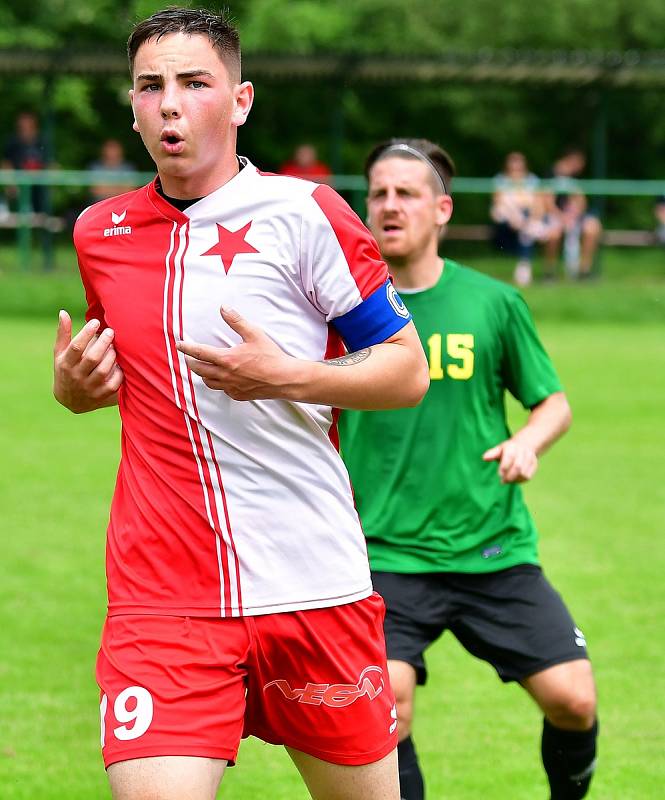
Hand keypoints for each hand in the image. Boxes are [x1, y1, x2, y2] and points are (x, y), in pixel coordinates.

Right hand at [53, 310, 123, 412]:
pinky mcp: (101, 396)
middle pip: (92, 358)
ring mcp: (89, 387)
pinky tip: (120, 362)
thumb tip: (63, 312)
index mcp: (65, 364)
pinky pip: (114, 383)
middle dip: (104, 342)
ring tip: (114, 346)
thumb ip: (63, 334)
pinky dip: (119, 371)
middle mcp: (76, 377)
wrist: (70, 400)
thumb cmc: (66, 369)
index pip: (76, 347)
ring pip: (104, 370)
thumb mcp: (60, 354)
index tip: (95, 322)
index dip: (87, 333)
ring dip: (112, 355)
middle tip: (110, 331)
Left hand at [175, 307, 303, 400]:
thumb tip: (224, 308)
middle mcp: (225, 375)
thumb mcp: (254, 334)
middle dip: (191, 362)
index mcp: (227, 359)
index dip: (186, 348)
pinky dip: (218, 383)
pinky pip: (222, 390)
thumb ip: (236, 321)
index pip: (199, 353)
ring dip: (203, 374)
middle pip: (199, 370)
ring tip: (203, 368)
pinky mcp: (238, 395)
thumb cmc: (271, 357)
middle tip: (189, 357)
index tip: (179, 345)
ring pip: (208, 382)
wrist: (284, 379)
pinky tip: (223, 378)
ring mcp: (231, 387)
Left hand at [482, 438, 537, 483]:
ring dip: (514, 479)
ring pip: (523, 473)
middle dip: (509, 476)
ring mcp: (530, 458)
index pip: (510, 457)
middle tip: (503, 481)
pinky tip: (514, 479)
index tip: (500, 475)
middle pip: (518, 467)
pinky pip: (528, 476)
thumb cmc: (507, 450)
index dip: (504, 467)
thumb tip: (484, 458)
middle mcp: (523, 451)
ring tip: (508, 480)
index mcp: (512, 446)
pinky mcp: (534, 465)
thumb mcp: (499, 449)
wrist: (524, 445)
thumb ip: (492, 454)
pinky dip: (520, 480)